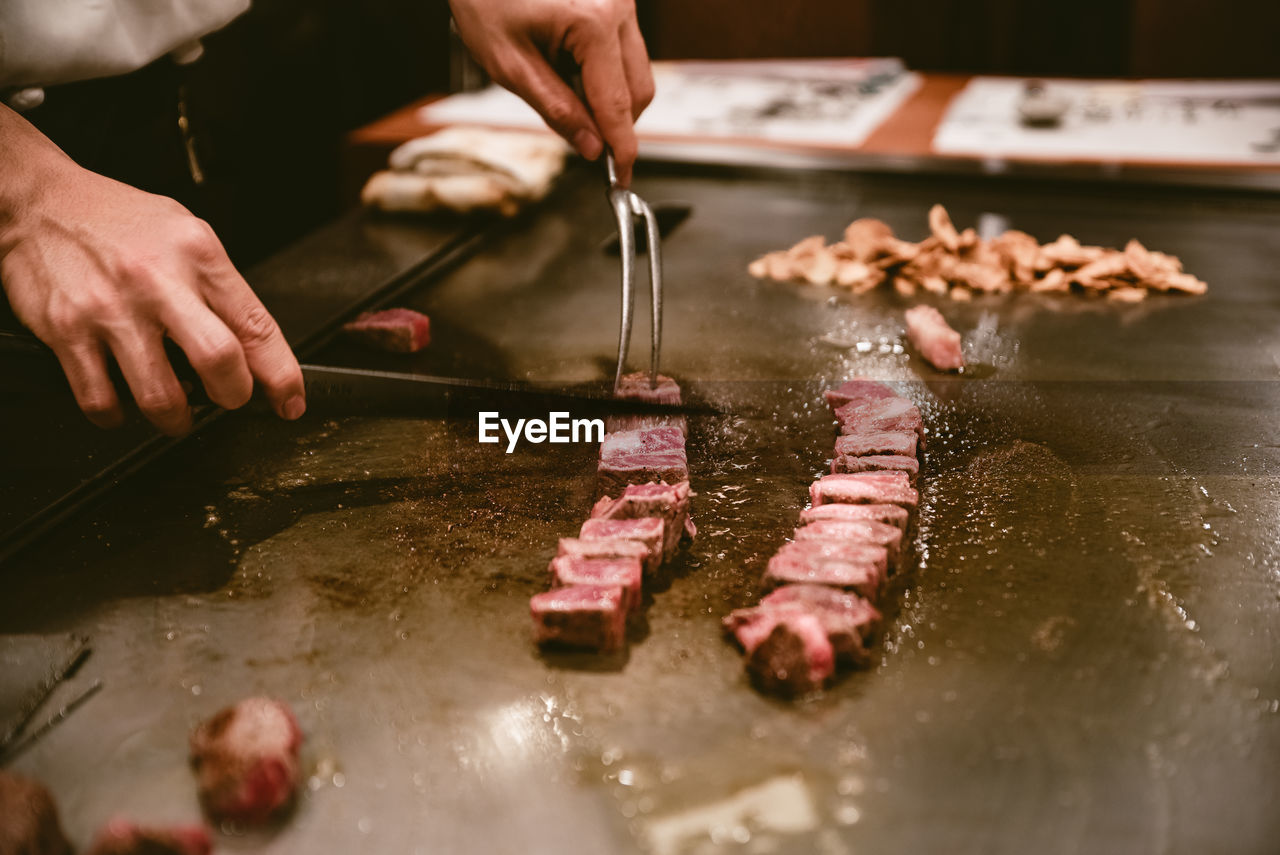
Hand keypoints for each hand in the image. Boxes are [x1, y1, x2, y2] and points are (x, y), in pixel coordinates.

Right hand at [0, 126, 304, 434]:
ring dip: (176, 418)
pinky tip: (124, 403)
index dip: (281, 376)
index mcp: (198, 254)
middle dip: (232, 397)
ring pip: (160, 395)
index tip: (289, 401)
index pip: (257, 326)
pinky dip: (118, 416)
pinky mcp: (67, 330)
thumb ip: (220, 288)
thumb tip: (253, 348)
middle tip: (226, 400)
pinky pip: (101, 399)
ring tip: (176, 411)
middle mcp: (158, 281)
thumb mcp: (187, 234)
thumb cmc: (119, 221)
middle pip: (219, 361)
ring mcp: (111, 308)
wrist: (39, 201)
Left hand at [448, 0, 654, 185]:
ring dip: (609, 96)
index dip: (621, 149)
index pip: (618, 105)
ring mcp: (622, 0)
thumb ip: (556, 110)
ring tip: (561, 85)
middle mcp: (618, 6)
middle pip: (639, 90)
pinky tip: (569, 65)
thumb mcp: (510, 66)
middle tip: (582, 138)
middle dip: (615, 123)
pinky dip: (604, 72)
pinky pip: (624, 51)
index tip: (621, 177)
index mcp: (593, 22)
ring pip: (636, 72)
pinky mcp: (617, 1)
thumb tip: (591, 147)